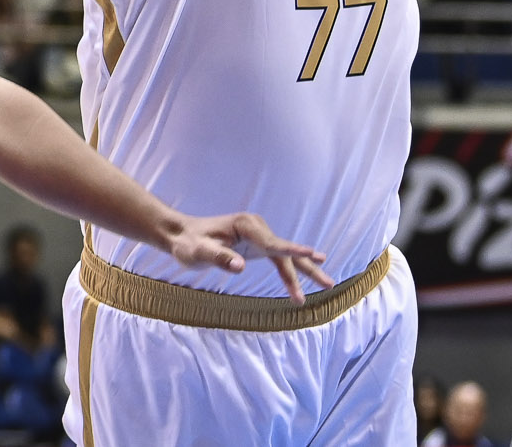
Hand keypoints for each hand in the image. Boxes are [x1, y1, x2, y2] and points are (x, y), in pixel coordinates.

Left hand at [164, 211, 331, 300]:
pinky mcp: (257, 245)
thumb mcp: (198, 253)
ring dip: (305, 272)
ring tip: (328, 285)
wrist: (181, 236)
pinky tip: (304, 280)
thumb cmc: (187, 244)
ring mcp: (258, 235)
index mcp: (245, 225)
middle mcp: (256, 227)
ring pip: (286, 257)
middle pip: (286, 250)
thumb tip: (239, 267)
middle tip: (329, 283)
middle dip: (308, 267)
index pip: (273, 243)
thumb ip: (218, 258)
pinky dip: (291, 272)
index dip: (293, 252)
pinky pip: (278, 260)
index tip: (313, 255)